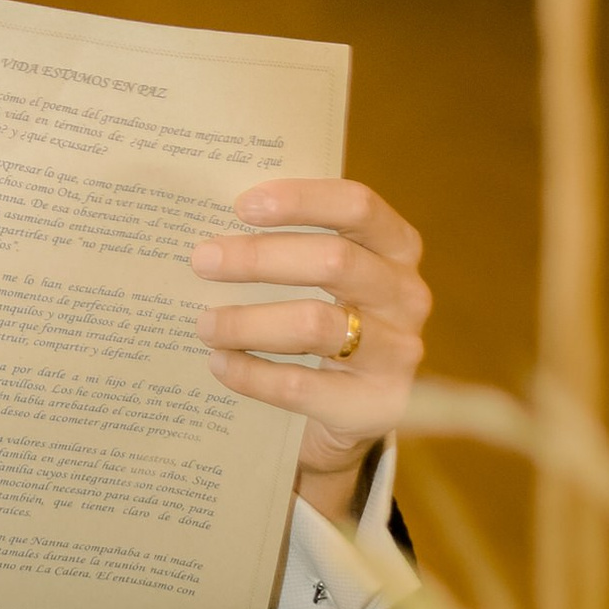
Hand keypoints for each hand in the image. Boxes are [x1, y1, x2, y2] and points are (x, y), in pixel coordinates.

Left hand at [193, 177, 431, 526]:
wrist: (356, 408)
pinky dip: (252, 374)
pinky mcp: (377, 406)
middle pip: (334, 261)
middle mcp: (406, 295)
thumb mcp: (321, 274)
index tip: (242, 205)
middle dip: (259, 258)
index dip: (301, 200)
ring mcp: (398, 353)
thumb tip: (207, 221)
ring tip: (204, 324)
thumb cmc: (325, 316)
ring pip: (316, 324)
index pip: (358, 206)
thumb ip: (285, 243)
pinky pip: (303, 385)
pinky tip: (220, 364)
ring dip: (249, 322)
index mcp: (396, 247)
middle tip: (202, 260)